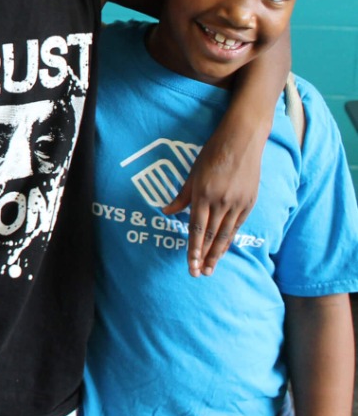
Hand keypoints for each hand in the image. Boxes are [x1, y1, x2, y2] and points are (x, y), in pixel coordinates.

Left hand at [163, 136, 260, 275]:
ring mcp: (237, 203)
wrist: (242, 141)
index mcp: (203, 193)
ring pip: (225, 234)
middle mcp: (221, 201)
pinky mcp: (249, 203)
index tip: (190, 264)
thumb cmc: (212, 153)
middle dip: (204, 257)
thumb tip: (166, 212)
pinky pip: (237, 226)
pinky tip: (224, 250)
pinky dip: (229, 240)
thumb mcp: (193, 173)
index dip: (193, 248)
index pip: (196, 228)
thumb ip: (181, 196)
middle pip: (211, 236)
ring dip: (217, 254)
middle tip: (199, 274)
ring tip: (211, 269)